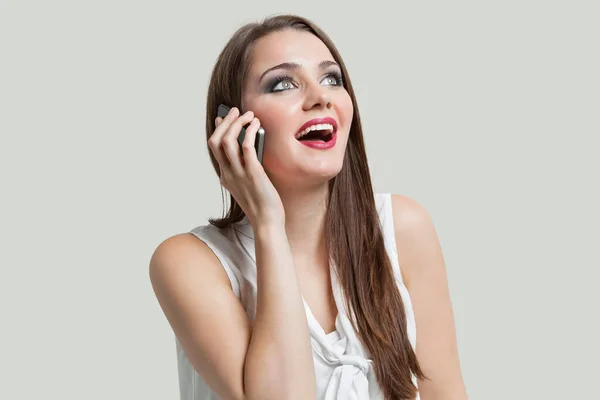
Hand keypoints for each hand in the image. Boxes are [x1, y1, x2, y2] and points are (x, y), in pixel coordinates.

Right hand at [208, 107, 284, 227]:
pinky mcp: (253, 173)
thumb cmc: (263, 204)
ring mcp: (239, 174)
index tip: (222, 118)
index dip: (217, 130)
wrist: (267, 222)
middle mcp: (228, 173)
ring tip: (248, 114)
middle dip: (225, 122)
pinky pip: (246, 146)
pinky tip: (256, 125)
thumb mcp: (249, 184)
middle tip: (236, 111)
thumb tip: (251, 146)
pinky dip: (249, 131)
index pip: (214, 148)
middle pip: (216, 141)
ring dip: (237, 123)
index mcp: (226, 177)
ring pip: (228, 140)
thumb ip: (246, 168)